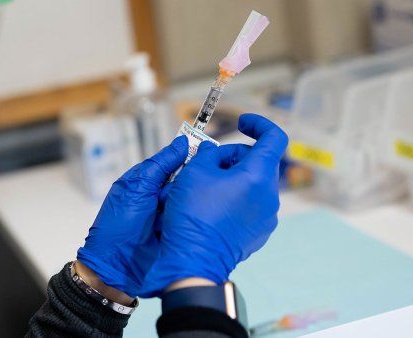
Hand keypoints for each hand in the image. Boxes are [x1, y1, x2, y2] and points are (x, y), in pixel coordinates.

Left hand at [77, 136, 187, 296]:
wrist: (116, 266)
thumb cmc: (118, 225)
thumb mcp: (137, 188)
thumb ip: (161, 164)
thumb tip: (184, 142)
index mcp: (148, 181)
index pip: (176, 161)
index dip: (189, 157)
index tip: (205, 153)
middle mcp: (162, 196)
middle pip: (187, 180)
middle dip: (183, 186)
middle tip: (168, 199)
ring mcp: (173, 215)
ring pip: (191, 199)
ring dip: (183, 205)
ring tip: (168, 218)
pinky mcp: (182, 231)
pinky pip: (193, 218)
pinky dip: (191, 220)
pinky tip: (188, 224)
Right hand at [140, 114, 288, 296]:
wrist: (194, 260)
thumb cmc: (194, 215)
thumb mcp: (195, 171)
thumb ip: (210, 153)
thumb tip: (216, 155)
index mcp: (258, 176)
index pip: (274, 138)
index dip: (259, 124)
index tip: (241, 122)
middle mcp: (269, 197)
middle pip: (258, 162)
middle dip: (233, 156)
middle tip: (206, 164)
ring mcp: (266, 217)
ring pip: (253, 184)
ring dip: (232, 178)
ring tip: (205, 188)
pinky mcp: (258, 233)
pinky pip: (250, 205)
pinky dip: (234, 198)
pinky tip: (211, 208)